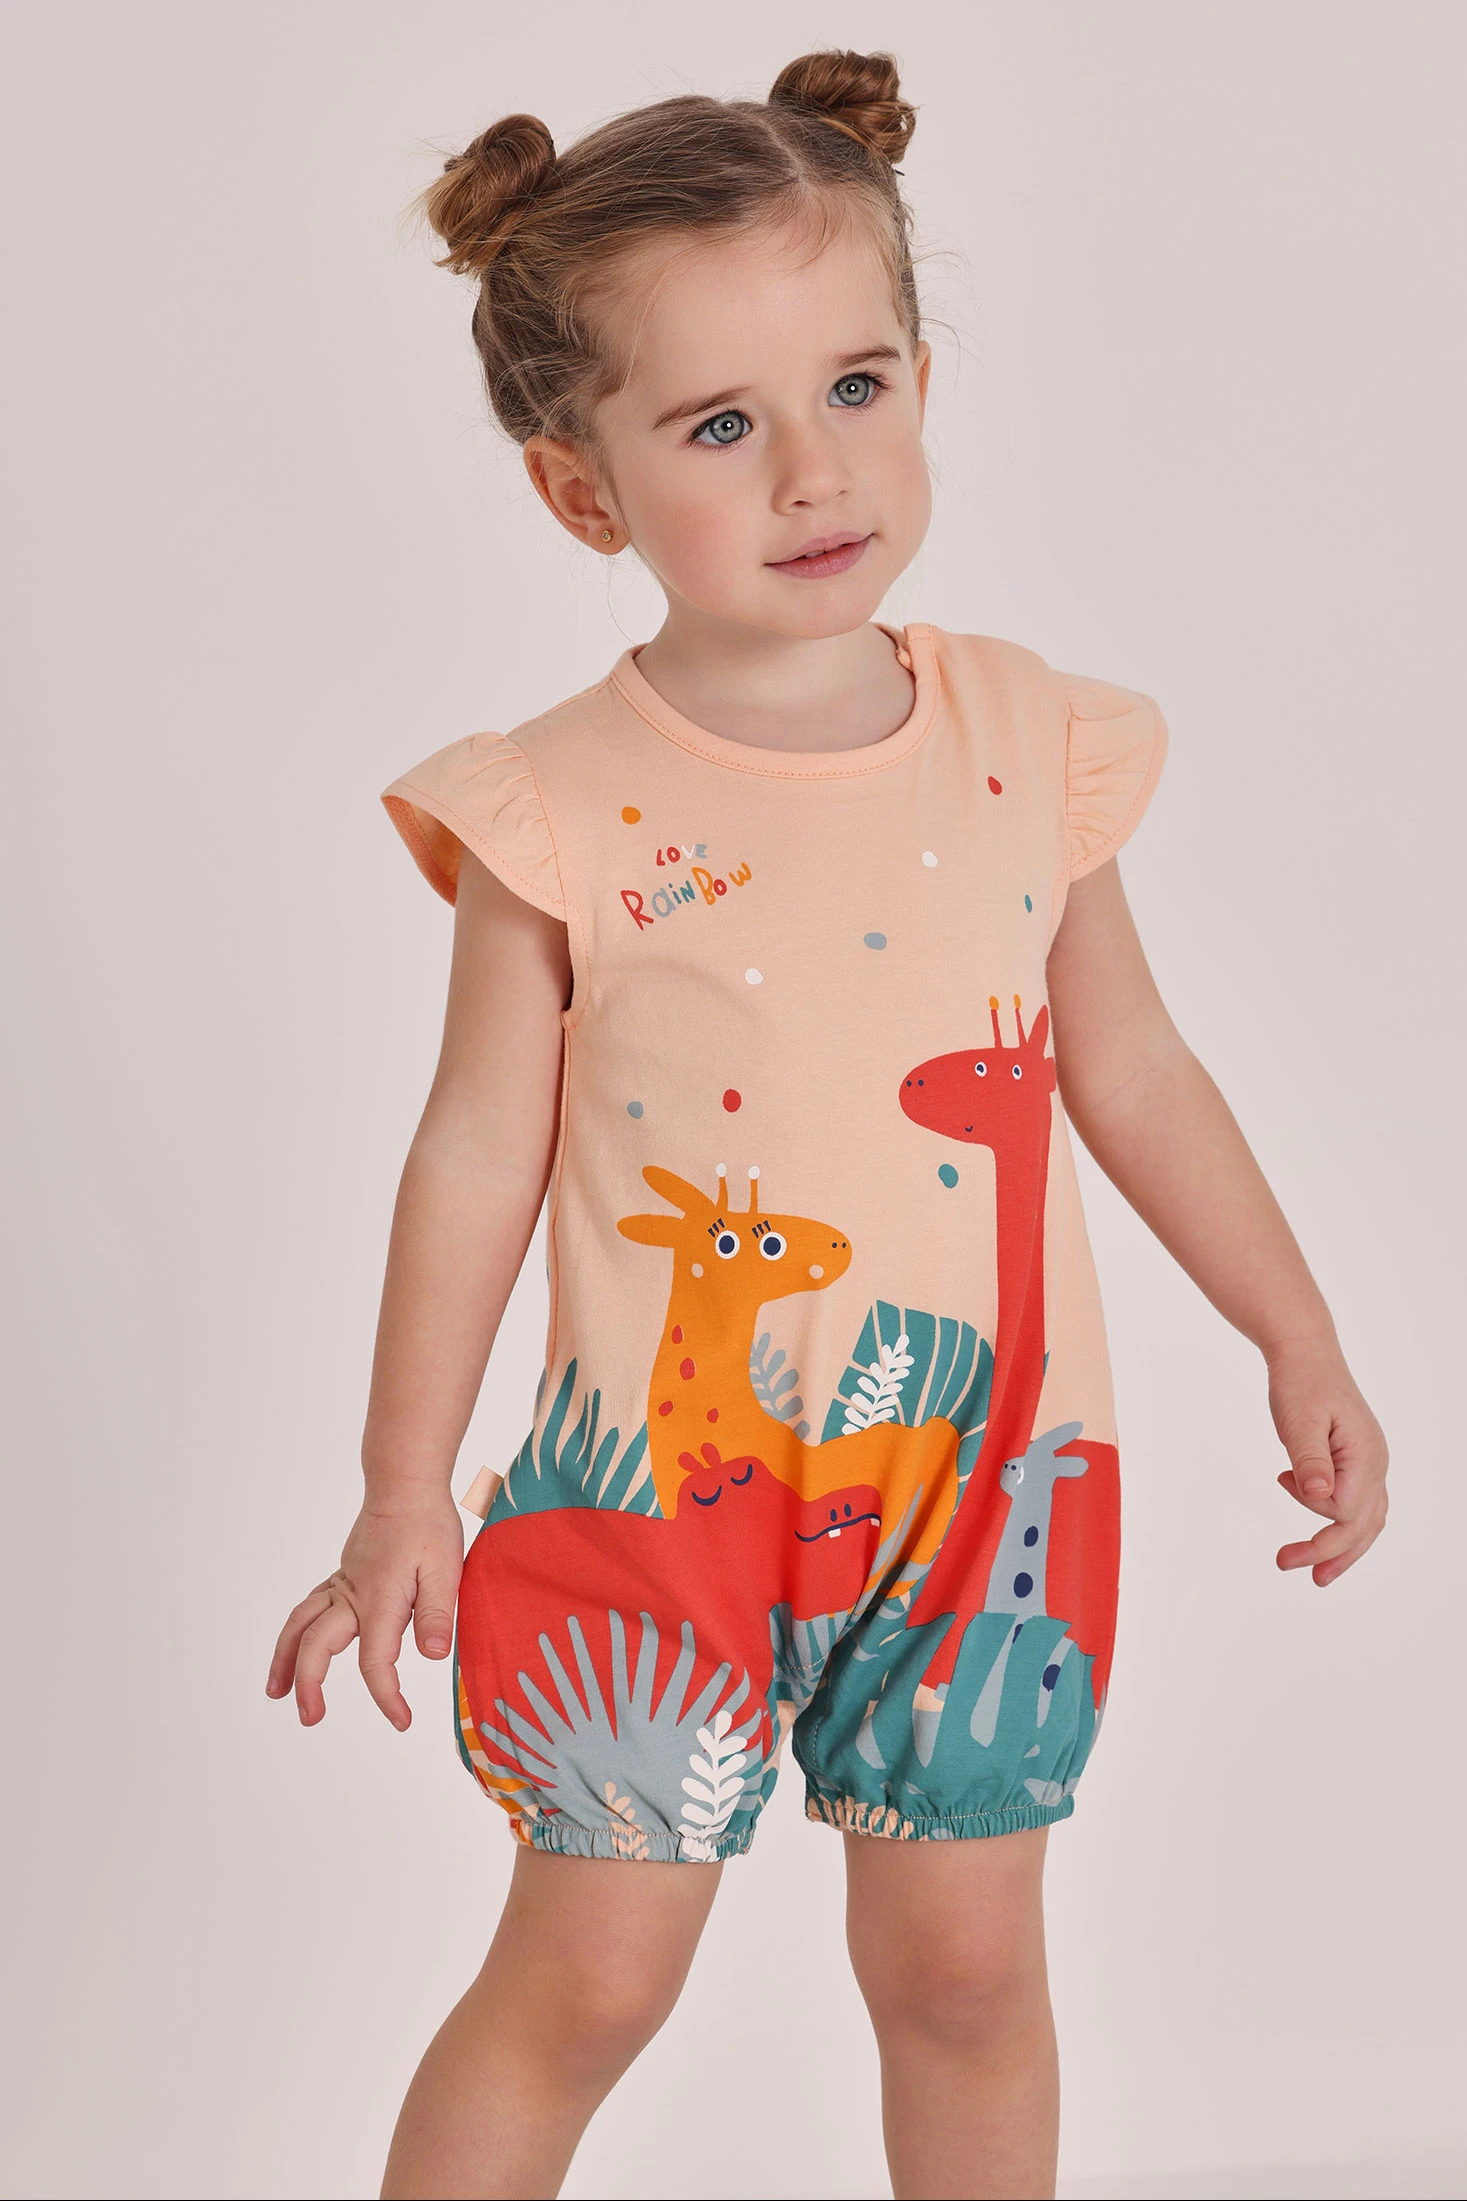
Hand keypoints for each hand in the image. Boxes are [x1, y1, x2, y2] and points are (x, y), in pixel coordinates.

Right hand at [266, 1498, 463, 1728]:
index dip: (386, 1696)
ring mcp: (343, 1585)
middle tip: (310, 1718)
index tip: (401, 1721)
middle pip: (317, 1645)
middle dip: (308, 1684)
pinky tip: (294, 1649)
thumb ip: (436, 1613)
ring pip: (300, 1625)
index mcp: (379, 1599)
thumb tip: (431, 1656)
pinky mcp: (342, 1577)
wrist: (405, 1486)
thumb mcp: (445, 1568)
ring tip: (275, 1692)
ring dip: (283, 1660)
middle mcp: (352, 1595)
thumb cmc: (428, 1525)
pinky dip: (295, 1633)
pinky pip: (309, 1608)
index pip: (375, 1661)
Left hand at [1268, 1338, 1387, 1585]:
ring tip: (1318, 1573)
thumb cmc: (1301, 1382)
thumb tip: (1320, 1498)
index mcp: (1366, 1456)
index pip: (1346, 1511)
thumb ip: (1310, 1460)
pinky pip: (1357, 1502)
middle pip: (1362, 1525)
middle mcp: (1375, 1464)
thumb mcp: (1299, 1420)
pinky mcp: (1356, 1460)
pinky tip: (1305, 1507)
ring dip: (1342, 1548)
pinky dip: (1337, 1520)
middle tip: (1285, 1564)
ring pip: (1366, 1520)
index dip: (1312, 1515)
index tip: (1281, 1485)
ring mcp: (1369, 1463)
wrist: (1306, 1353)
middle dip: (1329, 1552)